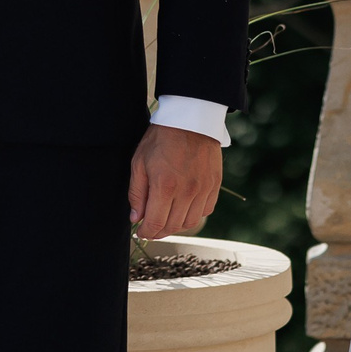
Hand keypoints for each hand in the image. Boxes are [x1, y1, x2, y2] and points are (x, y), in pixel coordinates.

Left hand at [129, 124, 221, 241]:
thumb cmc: (161, 138)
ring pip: (190, 223)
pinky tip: (183, 208)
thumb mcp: (139, 162)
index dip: (146, 232)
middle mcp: (186, 192)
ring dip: (176, 226)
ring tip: (166, 219)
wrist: (190, 119)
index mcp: (164, 186)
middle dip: (158, 231)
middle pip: (172, 226)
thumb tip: (136, 218)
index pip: (155, 223)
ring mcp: (203, 190)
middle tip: (151, 227)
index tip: (141, 231)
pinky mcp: (214, 186)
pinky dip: (193, 215)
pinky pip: (205, 211)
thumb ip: (137, 193)